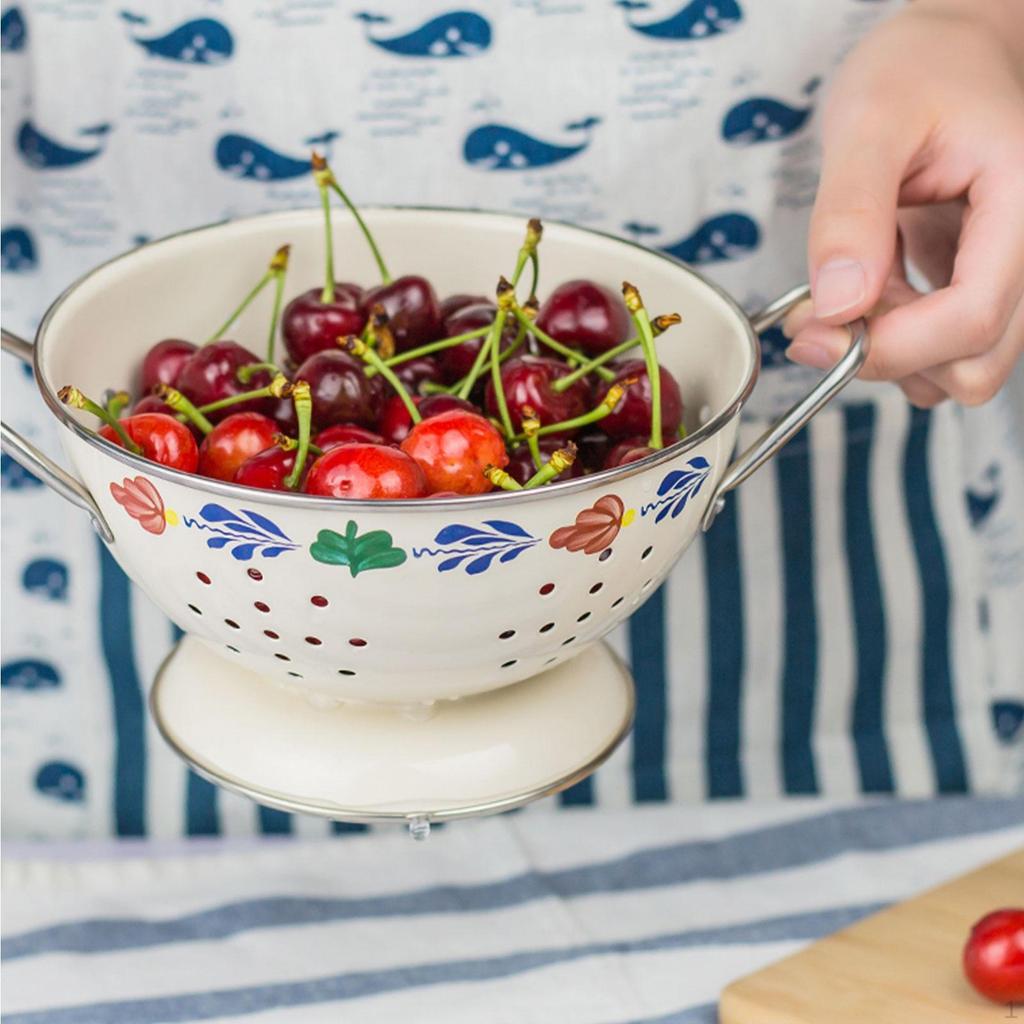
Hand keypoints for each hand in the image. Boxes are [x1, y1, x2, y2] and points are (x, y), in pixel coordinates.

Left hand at [784, 1, 1023, 407]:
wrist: (945, 52)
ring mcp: (1004, 274)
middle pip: (975, 363)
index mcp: (1022, 206)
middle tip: (820, 318)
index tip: (818, 332)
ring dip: (891, 352)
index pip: (973, 318)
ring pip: (958, 365)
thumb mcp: (869, 121)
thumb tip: (838, 303)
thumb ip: (851, 212)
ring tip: (844, 291)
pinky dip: (894, 336)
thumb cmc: (918, 69)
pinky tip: (863, 290)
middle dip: (890, 358)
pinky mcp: (975, 283)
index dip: (891, 345)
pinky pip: (941, 345)